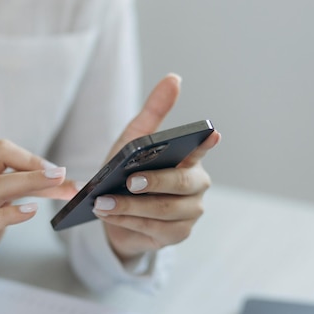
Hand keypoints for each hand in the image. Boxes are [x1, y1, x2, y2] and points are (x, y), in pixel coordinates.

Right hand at [0, 140, 76, 313]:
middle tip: (65, 175)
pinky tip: (30, 212)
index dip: (32, 158)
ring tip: (57, 184)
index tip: (57, 173)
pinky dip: (11, 213)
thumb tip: (54, 184)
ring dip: (31, 182)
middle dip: (36, 166)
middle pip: (1, 160)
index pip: (1, 151)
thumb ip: (15, 194)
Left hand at [93, 74, 220, 260]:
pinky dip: (127, 222)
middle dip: (154, 182)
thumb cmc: (128, 171)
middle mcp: (196, 186)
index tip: (211, 132)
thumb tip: (174, 78)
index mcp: (190, 159)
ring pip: (164, 210)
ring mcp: (190, 212)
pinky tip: (107, 215)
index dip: (206, 142)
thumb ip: (154, 112)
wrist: (114, 213)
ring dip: (130, 206)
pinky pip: (153, 229)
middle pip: (181, 183)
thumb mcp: (133, 141)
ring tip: (102, 202)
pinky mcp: (177, 235)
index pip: (202, 147)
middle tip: (129, 180)